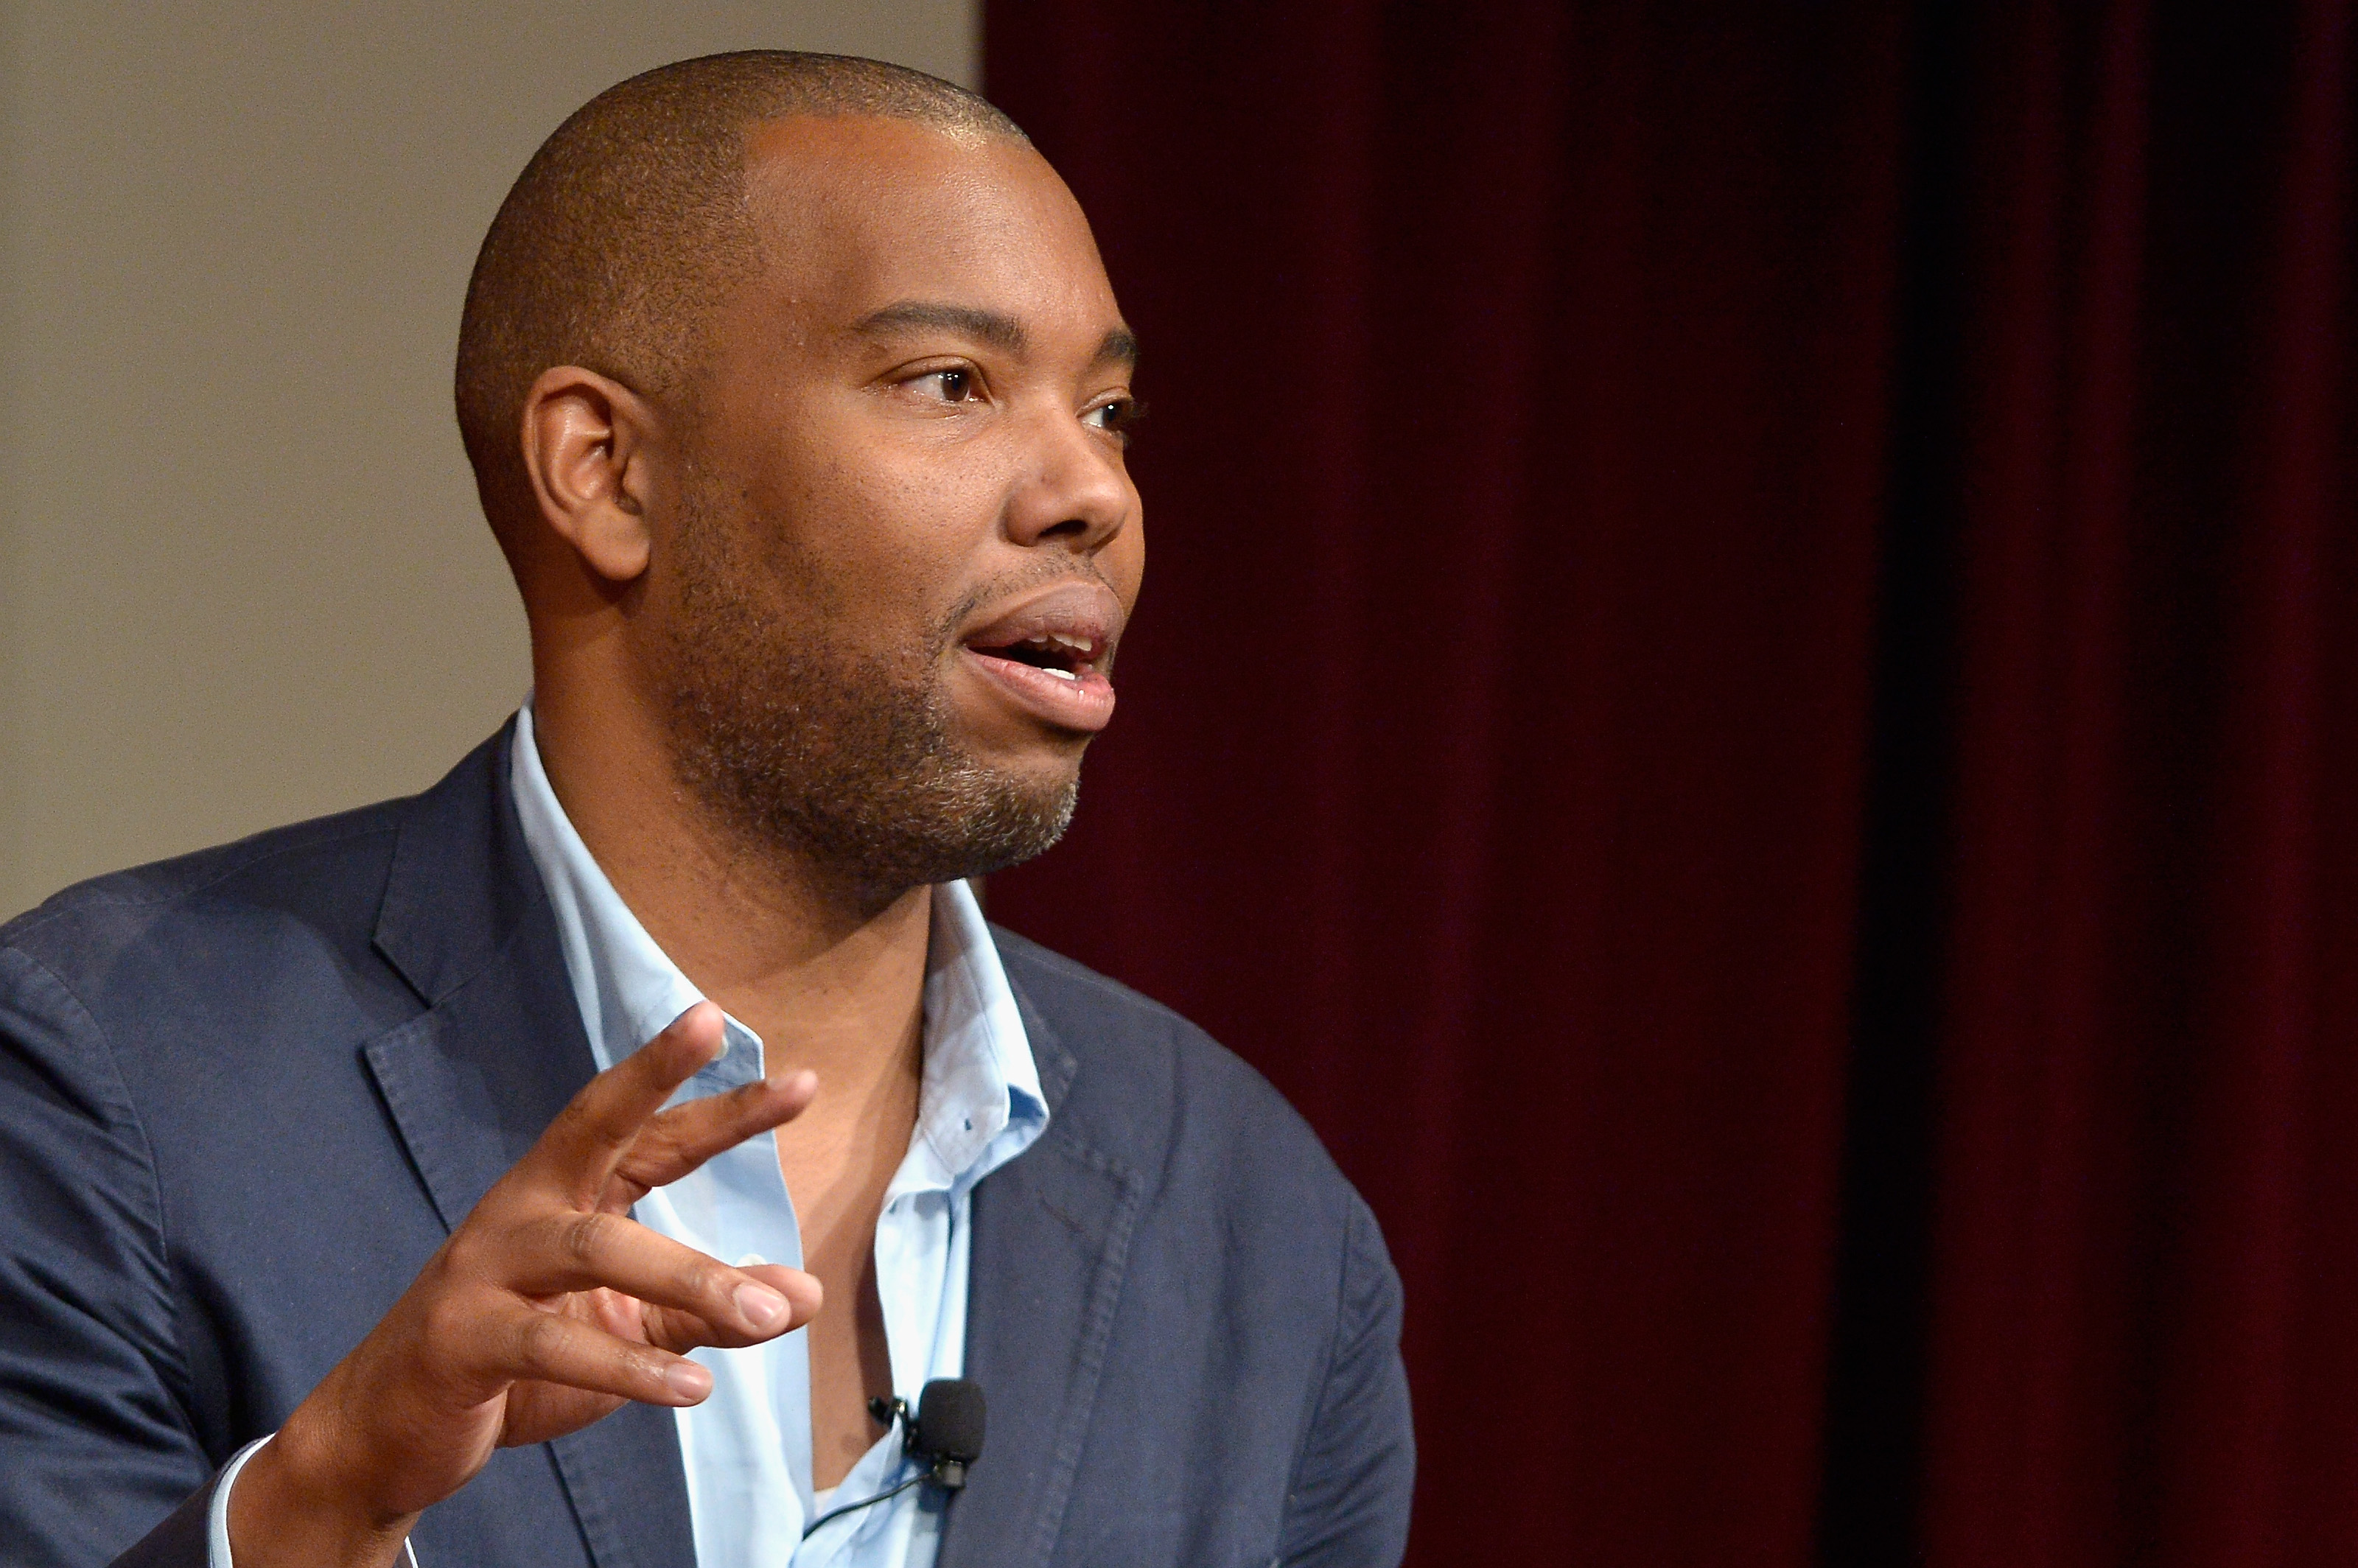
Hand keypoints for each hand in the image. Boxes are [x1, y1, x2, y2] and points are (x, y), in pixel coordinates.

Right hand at [228, 1002, 819, 1567]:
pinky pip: (553, 1343)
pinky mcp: (461, 1338)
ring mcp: (485, 1268)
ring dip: (692, 1279)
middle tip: (758, 1063)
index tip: (803, 1084)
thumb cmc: (517, 1363)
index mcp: (561, 1193)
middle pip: (598, 1129)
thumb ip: (708, 1310)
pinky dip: (627, 1367)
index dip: (723, 1109)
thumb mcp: (628, 1329)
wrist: (386, 1432)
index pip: (651, 1134)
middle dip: (669, 1085)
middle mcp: (522, 1209)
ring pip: (596, 1247)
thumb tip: (805, 1296)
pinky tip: (694, 1388)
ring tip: (769, 1315)